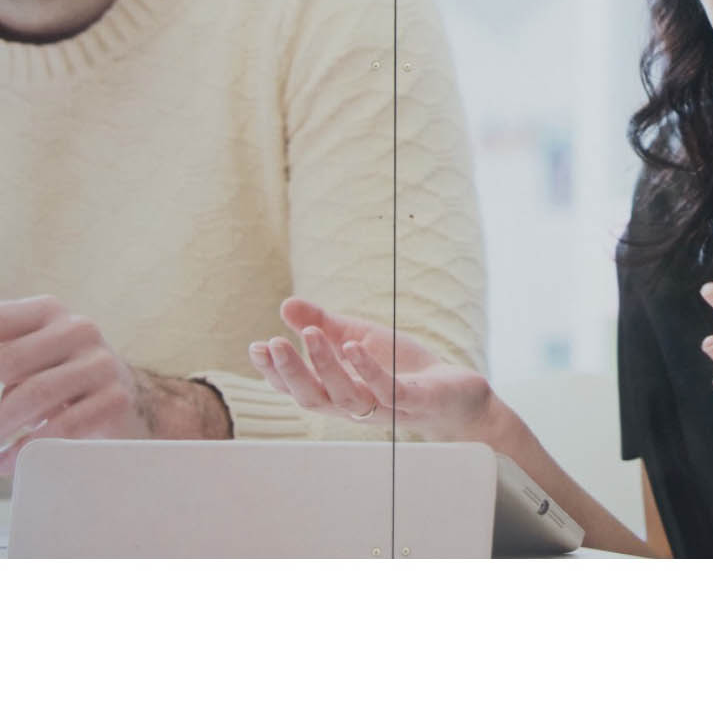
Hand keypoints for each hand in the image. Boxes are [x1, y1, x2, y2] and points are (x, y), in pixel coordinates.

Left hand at [0, 295, 153, 476]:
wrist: (128, 401)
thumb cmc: (62, 380)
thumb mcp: (30, 362)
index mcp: (46, 312)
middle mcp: (76, 328)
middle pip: (13, 357)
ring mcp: (100, 362)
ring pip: (38, 392)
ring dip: (1, 424)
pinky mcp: (115, 398)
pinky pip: (65, 425)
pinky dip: (30, 446)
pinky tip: (10, 461)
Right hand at [251, 296, 493, 442]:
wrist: (456, 393)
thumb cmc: (404, 369)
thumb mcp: (360, 338)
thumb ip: (324, 324)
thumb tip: (285, 305)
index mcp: (339, 392)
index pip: (299, 389)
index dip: (275, 373)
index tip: (255, 348)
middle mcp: (356, 406)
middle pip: (314, 398)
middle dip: (290, 372)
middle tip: (271, 344)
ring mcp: (385, 407)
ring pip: (346, 396)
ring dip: (324, 366)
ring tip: (310, 335)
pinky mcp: (414, 401)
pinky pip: (388, 390)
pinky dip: (368, 370)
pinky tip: (354, 346)